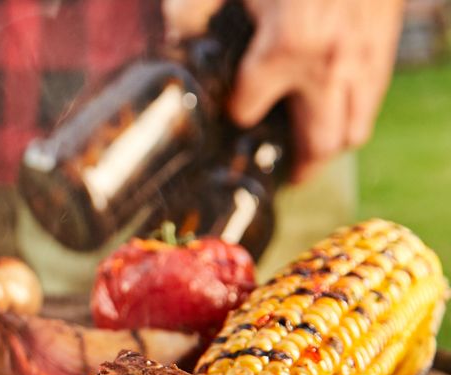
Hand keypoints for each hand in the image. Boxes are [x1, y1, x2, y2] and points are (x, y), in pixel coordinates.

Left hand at [165, 0, 404, 182]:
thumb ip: (194, 10)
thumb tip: (173, 40)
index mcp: (287, 46)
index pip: (248, 109)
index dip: (233, 114)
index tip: (227, 114)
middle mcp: (330, 63)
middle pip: (319, 142)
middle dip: (299, 166)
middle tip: (285, 176)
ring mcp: (364, 57)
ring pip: (354, 129)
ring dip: (331, 145)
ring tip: (310, 151)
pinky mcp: (385, 44)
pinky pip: (374, 99)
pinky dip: (355, 114)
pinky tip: (335, 110)